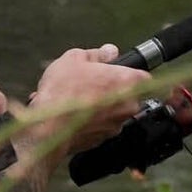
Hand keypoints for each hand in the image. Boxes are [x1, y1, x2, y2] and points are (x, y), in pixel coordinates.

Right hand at [27, 45, 148, 157]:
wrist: (48, 127)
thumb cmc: (62, 92)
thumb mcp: (74, 59)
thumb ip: (96, 54)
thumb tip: (108, 52)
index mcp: (126, 82)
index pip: (143, 75)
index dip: (130, 72)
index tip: (117, 70)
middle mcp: (127, 106)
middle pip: (128, 94)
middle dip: (112, 89)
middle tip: (91, 83)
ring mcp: (116, 125)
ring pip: (113, 111)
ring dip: (100, 106)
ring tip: (76, 100)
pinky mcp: (102, 139)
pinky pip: (100, 126)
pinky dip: (90, 121)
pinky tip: (72, 114)